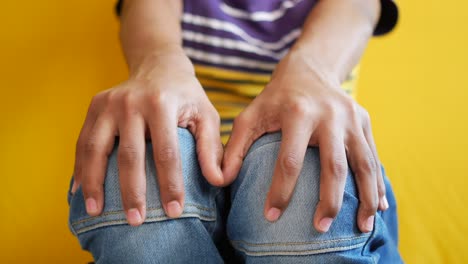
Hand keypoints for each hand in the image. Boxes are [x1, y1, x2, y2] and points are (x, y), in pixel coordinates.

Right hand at [72, 51, 223, 225]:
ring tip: (95, 212)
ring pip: (96, 149)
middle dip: (132, 192)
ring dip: (94, 183)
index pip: (167, 153)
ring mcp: (108, 103)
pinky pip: (83, 141)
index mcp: (162, 104)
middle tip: (135, 221)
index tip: (174, 212)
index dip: (170, 185)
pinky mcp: (94, 106)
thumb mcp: (206, 115)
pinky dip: (80, 167)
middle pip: (129, 155)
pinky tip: (80, 191)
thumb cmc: (186, 96)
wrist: (158, 65)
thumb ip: (212, 147)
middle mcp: (131, 102)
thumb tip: (218, 181)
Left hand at [222, 50, 387, 232]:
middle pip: (334, 166)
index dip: (281, 191)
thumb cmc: (275, 98)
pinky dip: (377, 183)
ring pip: (364, 163)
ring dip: (365, 198)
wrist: (310, 69)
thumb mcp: (250, 115)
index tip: (271, 216)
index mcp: (298, 113)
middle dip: (329, 202)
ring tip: (363, 227)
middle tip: (320, 229)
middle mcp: (329, 115)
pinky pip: (374, 157)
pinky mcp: (364, 121)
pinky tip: (379, 206)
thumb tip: (222, 180)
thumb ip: (234, 146)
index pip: (290, 160)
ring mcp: (352, 118)